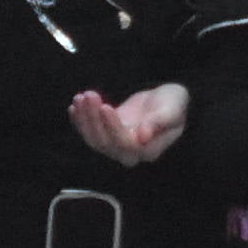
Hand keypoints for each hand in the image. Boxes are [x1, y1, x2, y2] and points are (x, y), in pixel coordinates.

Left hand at [68, 84, 188, 166]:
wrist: (167, 100)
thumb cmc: (173, 104)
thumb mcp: (172, 109)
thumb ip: (159, 122)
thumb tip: (143, 136)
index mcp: (147, 150)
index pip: (124, 143)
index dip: (112, 127)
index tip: (105, 106)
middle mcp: (129, 153)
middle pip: (104, 143)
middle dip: (93, 119)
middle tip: (90, 95)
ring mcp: (116, 144)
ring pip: (93, 139)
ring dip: (84, 118)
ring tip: (81, 97)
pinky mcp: (107, 133)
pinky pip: (89, 132)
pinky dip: (79, 121)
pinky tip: (74, 106)